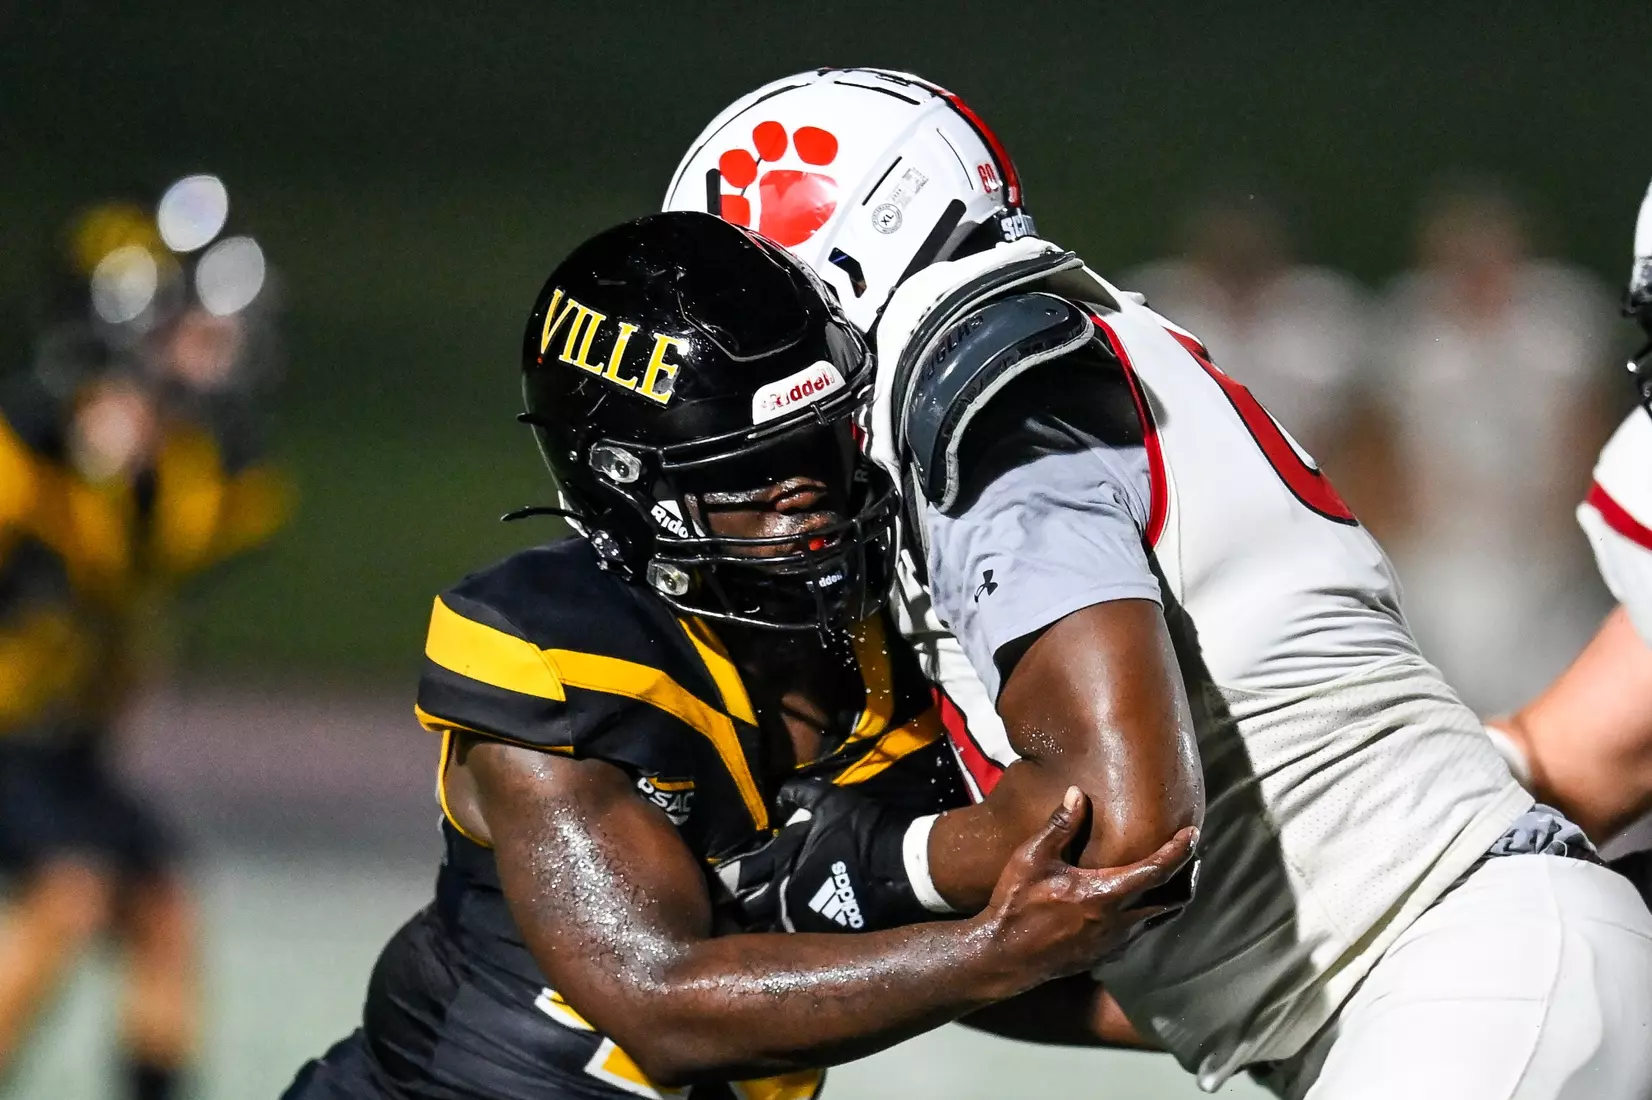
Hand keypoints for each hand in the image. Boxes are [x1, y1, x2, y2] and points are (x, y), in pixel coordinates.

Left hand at [714, 779, 931, 933]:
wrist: (904, 869)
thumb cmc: (864, 831)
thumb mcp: (830, 802)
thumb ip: (799, 795)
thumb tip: (779, 794)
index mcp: (783, 863)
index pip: (741, 873)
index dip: (725, 877)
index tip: (715, 881)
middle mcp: (785, 897)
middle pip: (746, 909)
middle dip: (735, 908)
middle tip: (722, 910)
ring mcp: (804, 923)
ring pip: (766, 932)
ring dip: (757, 929)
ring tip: (746, 934)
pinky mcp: (825, 939)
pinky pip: (794, 944)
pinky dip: (785, 942)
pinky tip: (780, 947)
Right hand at [980, 786, 1196, 982]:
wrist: (1005, 957)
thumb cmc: (1016, 905)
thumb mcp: (1032, 858)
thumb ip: (1059, 826)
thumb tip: (1077, 793)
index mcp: (1106, 894)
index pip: (1157, 870)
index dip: (1179, 850)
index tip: (1192, 832)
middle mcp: (1120, 922)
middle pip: (1173, 901)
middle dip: (1187, 877)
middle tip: (1190, 856)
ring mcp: (1115, 943)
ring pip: (1158, 920)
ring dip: (1168, 897)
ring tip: (1166, 877)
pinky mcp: (1106, 956)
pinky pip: (1139, 934)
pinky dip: (1148, 915)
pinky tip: (1134, 903)